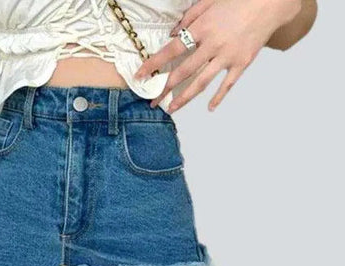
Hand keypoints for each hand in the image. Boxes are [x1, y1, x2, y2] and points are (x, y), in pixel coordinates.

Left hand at [134, 0, 301, 111]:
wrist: (271, 2)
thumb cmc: (238, 0)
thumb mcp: (210, 1)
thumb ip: (189, 17)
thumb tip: (172, 33)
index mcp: (202, 28)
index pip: (171, 51)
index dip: (154, 65)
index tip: (140, 76)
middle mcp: (212, 45)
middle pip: (183, 72)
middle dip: (165, 89)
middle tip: (153, 102)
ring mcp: (227, 56)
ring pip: (201, 83)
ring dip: (184, 99)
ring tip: (171, 109)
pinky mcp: (242, 63)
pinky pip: (227, 85)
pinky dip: (218, 97)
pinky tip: (209, 108)